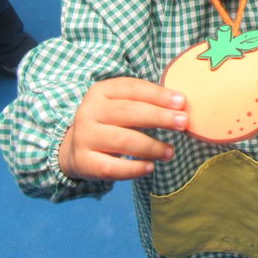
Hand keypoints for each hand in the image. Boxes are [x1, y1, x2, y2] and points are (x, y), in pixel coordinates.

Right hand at [58, 77, 189, 181]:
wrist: (75, 146)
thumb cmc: (111, 121)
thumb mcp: (122, 104)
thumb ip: (147, 102)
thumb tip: (182, 107)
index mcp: (101, 91)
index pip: (132, 88)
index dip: (158, 95)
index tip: (182, 102)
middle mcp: (89, 111)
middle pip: (128, 112)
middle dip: (159, 117)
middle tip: (183, 123)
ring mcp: (84, 137)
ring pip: (122, 140)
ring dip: (151, 147)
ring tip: (170, 152)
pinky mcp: (83, 161)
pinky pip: (111, 167)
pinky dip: (133, 169)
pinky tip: (150, 167)